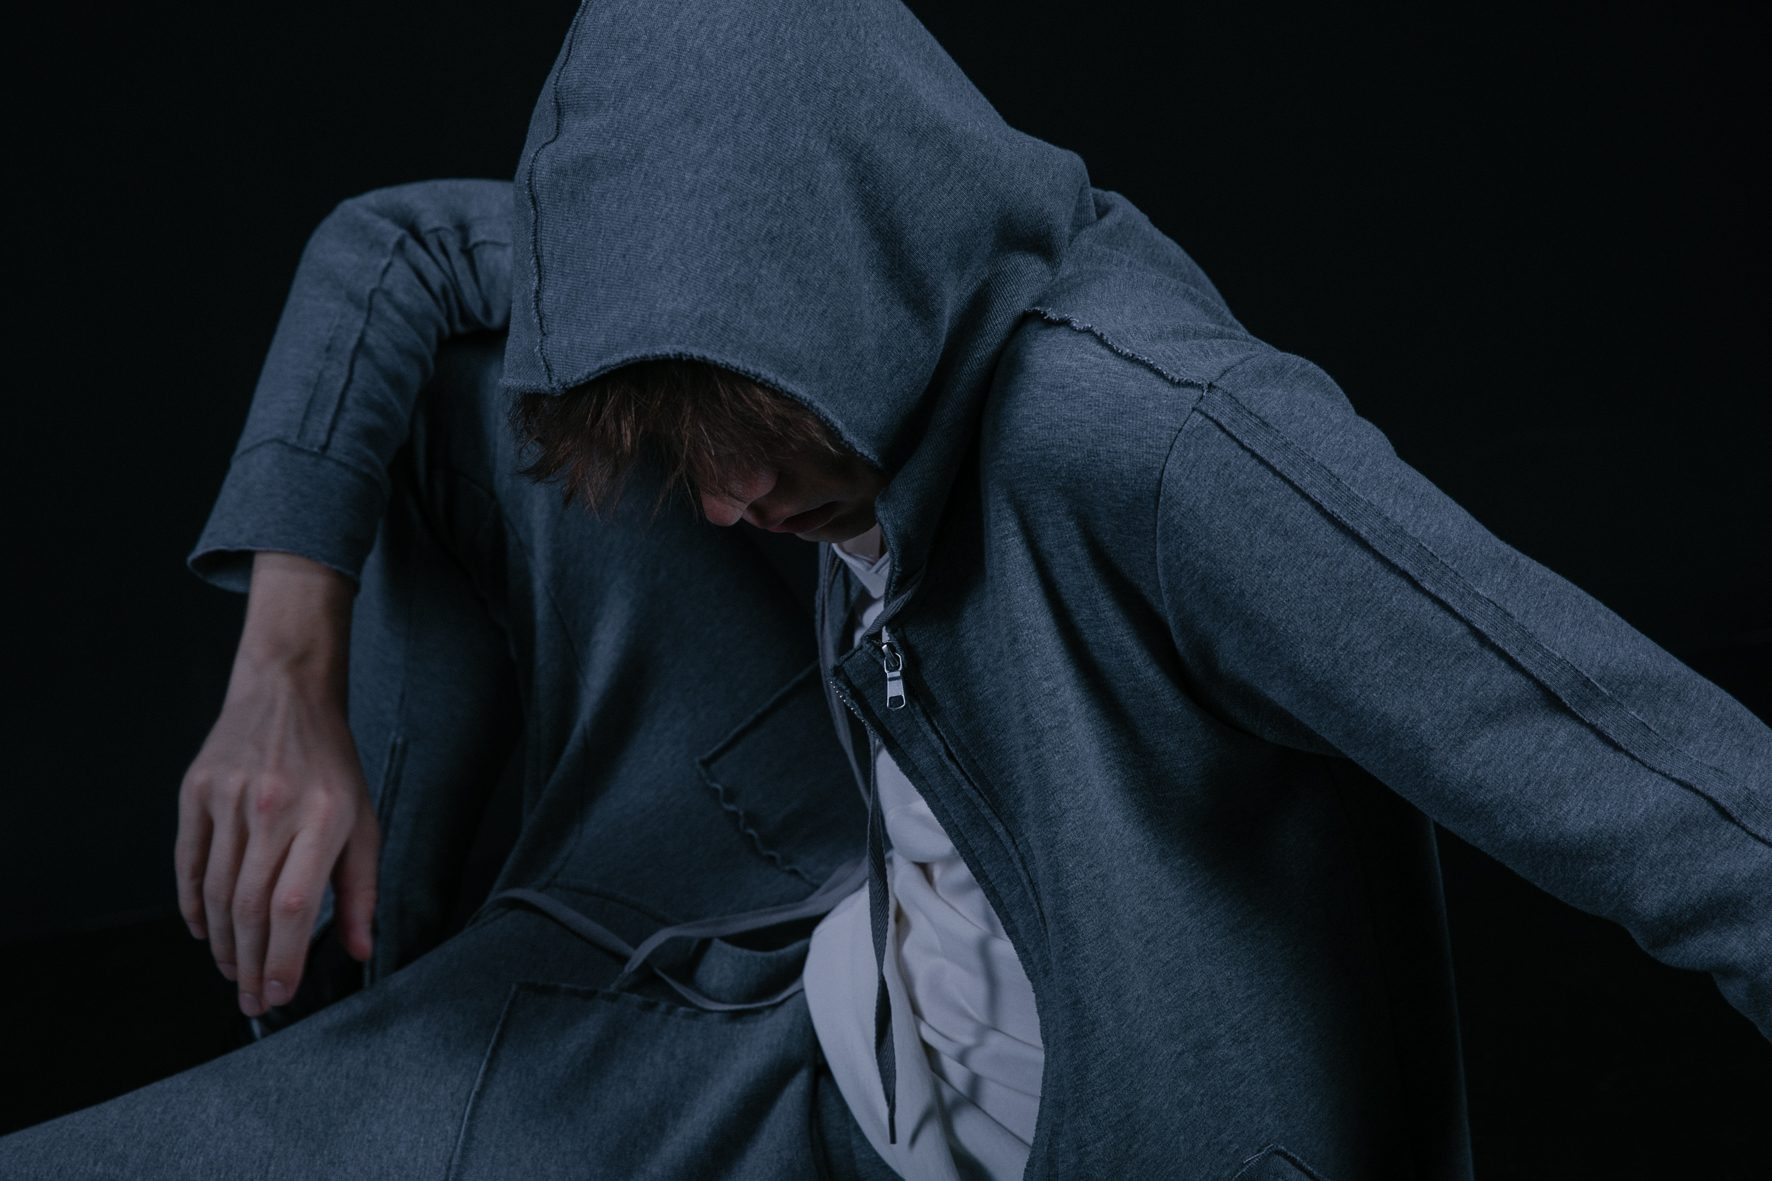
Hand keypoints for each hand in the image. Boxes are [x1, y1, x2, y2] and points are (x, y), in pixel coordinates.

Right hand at [176, 552, 377, 1015]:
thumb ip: (361, 889)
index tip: (279, 994)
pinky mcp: (196, 791)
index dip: (283, 957)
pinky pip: (189, 863)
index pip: (294, 905)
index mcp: (323, 817)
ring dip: (223, 944)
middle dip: (251, 965)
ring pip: (216, 892)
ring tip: (235, 973)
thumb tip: (360, 949)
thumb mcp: (363, 819)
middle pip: (250, 908)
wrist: (286, 692)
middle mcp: (272, 808)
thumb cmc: (331, 763)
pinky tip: (205, 933)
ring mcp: (228, 799)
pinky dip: (193, 906)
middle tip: (254, 1000)